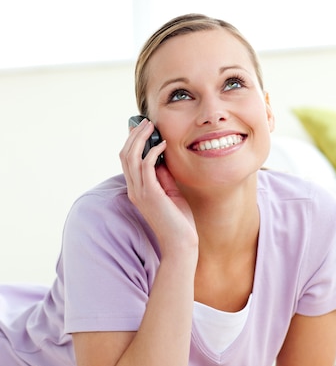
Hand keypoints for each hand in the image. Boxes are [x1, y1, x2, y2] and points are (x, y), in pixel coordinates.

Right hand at [119, 119, 197, 251]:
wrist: (181, 243)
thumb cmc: (178, 220)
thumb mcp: (170, 192)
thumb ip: (163, 176)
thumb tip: (161, 158)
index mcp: (136, 189)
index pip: (126, 160)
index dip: (131, 141)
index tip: (141, 128)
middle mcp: (134, 189)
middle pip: (125, 155)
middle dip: (133, 135)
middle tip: (145, 122)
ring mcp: (140, 192)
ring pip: (131, 157)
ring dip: (140, 138)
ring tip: (151, 126)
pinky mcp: (150, 194)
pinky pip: (146, 165)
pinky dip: (153, 151)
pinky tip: (163, 144)